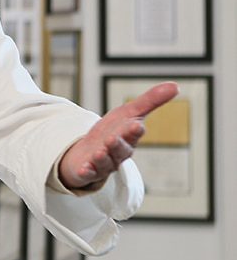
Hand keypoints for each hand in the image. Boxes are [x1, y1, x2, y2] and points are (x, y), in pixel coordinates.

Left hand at [59, 82, 178, 189]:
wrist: (89, 151)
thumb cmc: (112, 131)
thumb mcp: (128, 113)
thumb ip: (150, 101)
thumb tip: (176, 85)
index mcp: (128, 138)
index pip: (133, 133)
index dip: (134, 130)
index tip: (136, 125)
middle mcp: (117, 153)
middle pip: (119, 149)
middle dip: (117, 144)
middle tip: (112, 138)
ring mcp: (102, 163)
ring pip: (104, 162)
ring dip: (102, 158)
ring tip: (98, 152)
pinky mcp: (87, 171)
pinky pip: (87, 174)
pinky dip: (86, 172)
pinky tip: (83, 170)